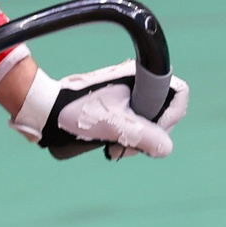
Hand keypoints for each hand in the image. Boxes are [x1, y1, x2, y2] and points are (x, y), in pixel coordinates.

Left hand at [9, 60, 190, 158]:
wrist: (46, 110)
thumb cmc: (76, 111)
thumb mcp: (115, 125)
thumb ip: (144, 136)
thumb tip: (166, 148)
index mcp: (140, 77)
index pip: (179, 92)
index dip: (173, 115)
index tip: (156, 133)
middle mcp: (138, 83)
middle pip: (164, 112)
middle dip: (152, 134)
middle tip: (130, 147)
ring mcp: (127, 95)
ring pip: (149, 122)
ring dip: (138, 140)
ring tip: (116, 149)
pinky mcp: (116, 107)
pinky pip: (134, 125)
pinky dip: (127, 138)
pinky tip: (110, 147)